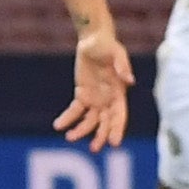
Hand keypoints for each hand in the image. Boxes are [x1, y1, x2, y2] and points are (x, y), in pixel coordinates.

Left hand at [59, 26, 132, 146]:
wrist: (94, 39)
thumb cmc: (107, 45)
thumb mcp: (116, 53)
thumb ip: (123, 66)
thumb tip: (130, 81)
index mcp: (119, 92)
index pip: (120, 115)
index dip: (117, 129)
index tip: (114, 142)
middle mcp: (109, 99)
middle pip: (106, 122)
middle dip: (101, 136)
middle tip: (94, 149)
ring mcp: (96, 98)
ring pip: (90, 120)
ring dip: (82, 130)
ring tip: (70, 137)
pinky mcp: (82, 95)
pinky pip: (75, 111)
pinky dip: (67, 118)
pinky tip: (58, 125)